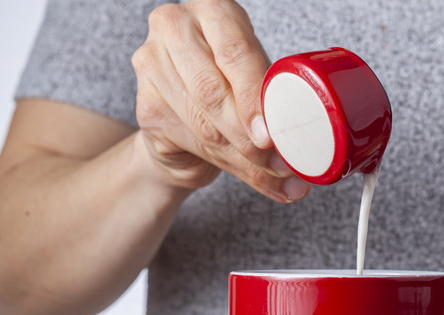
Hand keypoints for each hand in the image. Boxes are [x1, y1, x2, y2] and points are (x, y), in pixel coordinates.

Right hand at [131, 0, 309, 201]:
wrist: (189, 112)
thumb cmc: (232, 87)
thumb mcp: (257, 82)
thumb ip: (272, 106)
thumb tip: (299, 156)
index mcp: (215, 11)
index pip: (235, 53)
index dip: (253, 98)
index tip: (269, 135)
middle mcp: (176, 27)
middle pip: (213, 91)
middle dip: (248, 135)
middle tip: (275, 161)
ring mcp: (152, 63)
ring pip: (203, 123)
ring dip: (241, 155)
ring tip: (268, 170)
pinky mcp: (144, 105)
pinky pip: (190, 141)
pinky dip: (224, 162)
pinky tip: (244, 169)